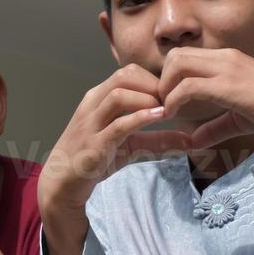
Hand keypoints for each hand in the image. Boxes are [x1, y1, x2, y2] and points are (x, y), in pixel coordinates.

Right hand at [38, 64, 193, 220]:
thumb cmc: (94, 158)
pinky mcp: (94, 144)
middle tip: (171, 102)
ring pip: (119, 95)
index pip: (128, 73)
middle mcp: (93, 105)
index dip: (153, 80)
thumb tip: (190, 141)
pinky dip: (141, 118)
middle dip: (153, 85)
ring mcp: (91, 123)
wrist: (63, 182)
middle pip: (125, 76)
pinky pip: (118, 125)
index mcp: (99, 98)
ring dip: (147, 100)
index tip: (170, 96)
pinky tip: (159, 118)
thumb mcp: (129, 146)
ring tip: (165, 111)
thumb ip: (157, 140)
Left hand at [158, 47, 253, 147]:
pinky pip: (187, 86)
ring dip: (166, 88)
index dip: (170, 77)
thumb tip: (193, 142)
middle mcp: (225, 58)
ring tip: (168, 110)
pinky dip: (174, 101)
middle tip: (164, 104)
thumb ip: (213, 128)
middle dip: (162, 79)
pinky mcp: (227, 84)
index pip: (185, 55)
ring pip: (177, 64)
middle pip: (176, 55)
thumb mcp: (237, 119)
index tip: (168, 101)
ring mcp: (226, 68)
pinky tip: (174, 115)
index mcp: (228, 59)